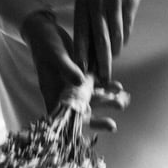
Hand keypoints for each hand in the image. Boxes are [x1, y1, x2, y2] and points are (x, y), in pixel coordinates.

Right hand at [21, 11, 128, 131]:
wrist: (45, 30)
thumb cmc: (45, 43)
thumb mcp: (55, 55)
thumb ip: (67, 68)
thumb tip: (80, 82)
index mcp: (52, 92)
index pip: (61, 116)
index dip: (72, 128)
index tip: (85, 136)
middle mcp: (63, 92)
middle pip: (80, 112)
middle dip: (96, 120)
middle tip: (112, 126)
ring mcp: (73, 85)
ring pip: (92, 99)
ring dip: (107, 102)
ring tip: (123, 102)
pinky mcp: (82, 75)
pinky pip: (97, 85)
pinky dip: (108, 87)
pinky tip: (119, 87)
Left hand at [73, 0, 148, 83]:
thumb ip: (89, 18)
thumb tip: (90, 46)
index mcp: (82, 2)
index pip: (80, 34)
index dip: (82, 55)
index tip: (83, 72)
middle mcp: (95, 2)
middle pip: (98, 39)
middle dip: (100, 61)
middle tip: (103, 77)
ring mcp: (113, 1)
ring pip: (114, 35)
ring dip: (114, 52)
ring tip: (113, 63)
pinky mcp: (129, 0)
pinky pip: (127, 26)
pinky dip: (124, 38)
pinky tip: (122, 46)